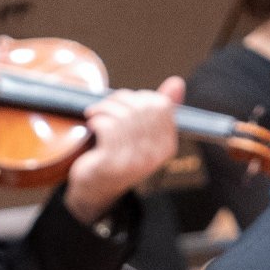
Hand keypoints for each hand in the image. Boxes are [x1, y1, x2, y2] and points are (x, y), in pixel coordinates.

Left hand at [62, 74, 180, 220]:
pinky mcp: (113, 162)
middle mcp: (154, 154)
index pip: (161, 105)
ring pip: (122, 115)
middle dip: (119, 100)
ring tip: (95, 114)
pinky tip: (92, 125)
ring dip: (104, 109)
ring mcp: (135, 160)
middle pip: (141, 107)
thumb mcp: (141, 131)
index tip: (124, 103)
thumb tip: (177, 82)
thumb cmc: (119, 153)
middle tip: (105, 106)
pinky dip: (96, 120)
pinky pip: (107, 126)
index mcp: (167, 145)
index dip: (140, 97)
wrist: (94, 187)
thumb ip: (159, 108)